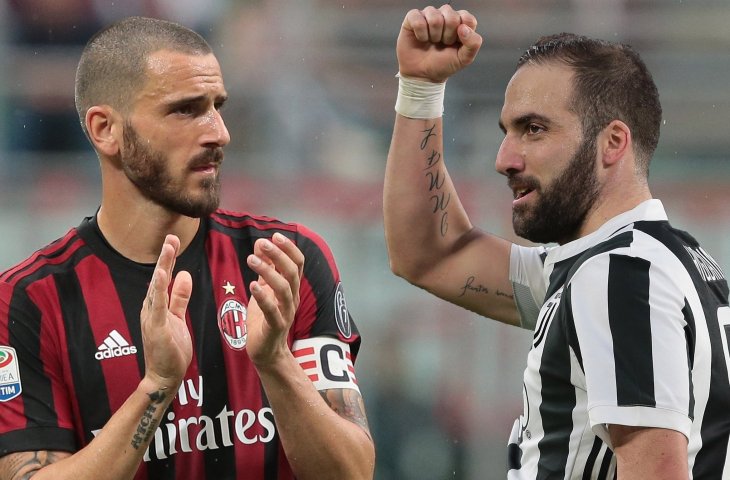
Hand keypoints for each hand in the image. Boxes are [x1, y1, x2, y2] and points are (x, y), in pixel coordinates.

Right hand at [140, 235, 192, 389]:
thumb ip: (180, 297)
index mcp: (157, 305)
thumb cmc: (171, 349)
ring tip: (168, 247)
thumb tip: (184, 274)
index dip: (168, 259)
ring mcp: (152, 317)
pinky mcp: (157, 328)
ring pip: (157, 287)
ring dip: (163, 266)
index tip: (173, 240)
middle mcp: (151, 308)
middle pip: (159, 278)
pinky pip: (159, 305)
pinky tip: (162, 274)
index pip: (164, 277)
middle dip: (166, 257)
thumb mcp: (178, 317)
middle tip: (171, 237)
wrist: (164, 376)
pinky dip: (160, 289)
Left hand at [245, 232, 303, 367]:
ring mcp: (286, 313)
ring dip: (268, 272)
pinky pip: (272, 310)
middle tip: (263, 242)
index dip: (289, 248)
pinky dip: (263, 297)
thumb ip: (265, 269)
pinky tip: (253, 285)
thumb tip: (261, 243)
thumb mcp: (264, 289)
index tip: (275, 235)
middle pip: (292, 272)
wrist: (266, 352)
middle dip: (279, 255)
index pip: (297, 264)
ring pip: (283, 289)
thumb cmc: (265, 319)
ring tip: (251, 259)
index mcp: (291, 289)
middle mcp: (292, 298)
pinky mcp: (275, 327)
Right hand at [397, 4, 481, 82]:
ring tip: (431, 42)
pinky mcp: (413, 18)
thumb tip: (464, 28)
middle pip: (451, 16)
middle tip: (442, 44)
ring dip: (433, 35)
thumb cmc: (442, 65)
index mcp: (460, 23)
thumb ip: (473, 43)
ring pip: (434, 16)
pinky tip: (421, 39)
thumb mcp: (463, 59)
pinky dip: (420, 32)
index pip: (467, 18)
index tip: (455, 44)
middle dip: (447, 36)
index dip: (462, 34)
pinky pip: (418, 18)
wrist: (422, 75)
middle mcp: (445, 16)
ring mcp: (429, 15)